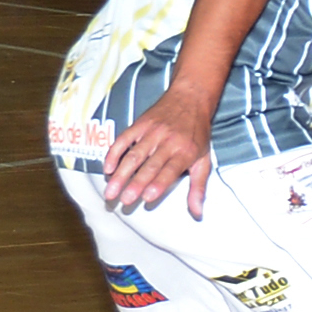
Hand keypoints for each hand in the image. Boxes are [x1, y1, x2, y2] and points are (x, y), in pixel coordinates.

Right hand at [102, 85, 214, 215]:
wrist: (191, 98)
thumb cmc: (198, 134)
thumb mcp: (204, 160)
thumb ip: (198, 187)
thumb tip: (197, 213)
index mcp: (186, 151)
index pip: (170, 170)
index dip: (159, 184)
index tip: (147, 198)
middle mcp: (169, 141)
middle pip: (150, 165)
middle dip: (136, 183)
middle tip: (124, 200)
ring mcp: (153, 132)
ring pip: (134, 155)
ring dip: (121, 174)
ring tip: (111, 191)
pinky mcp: (140, 124)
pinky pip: (124, 139)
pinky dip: (114, 154)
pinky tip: (107, 168)